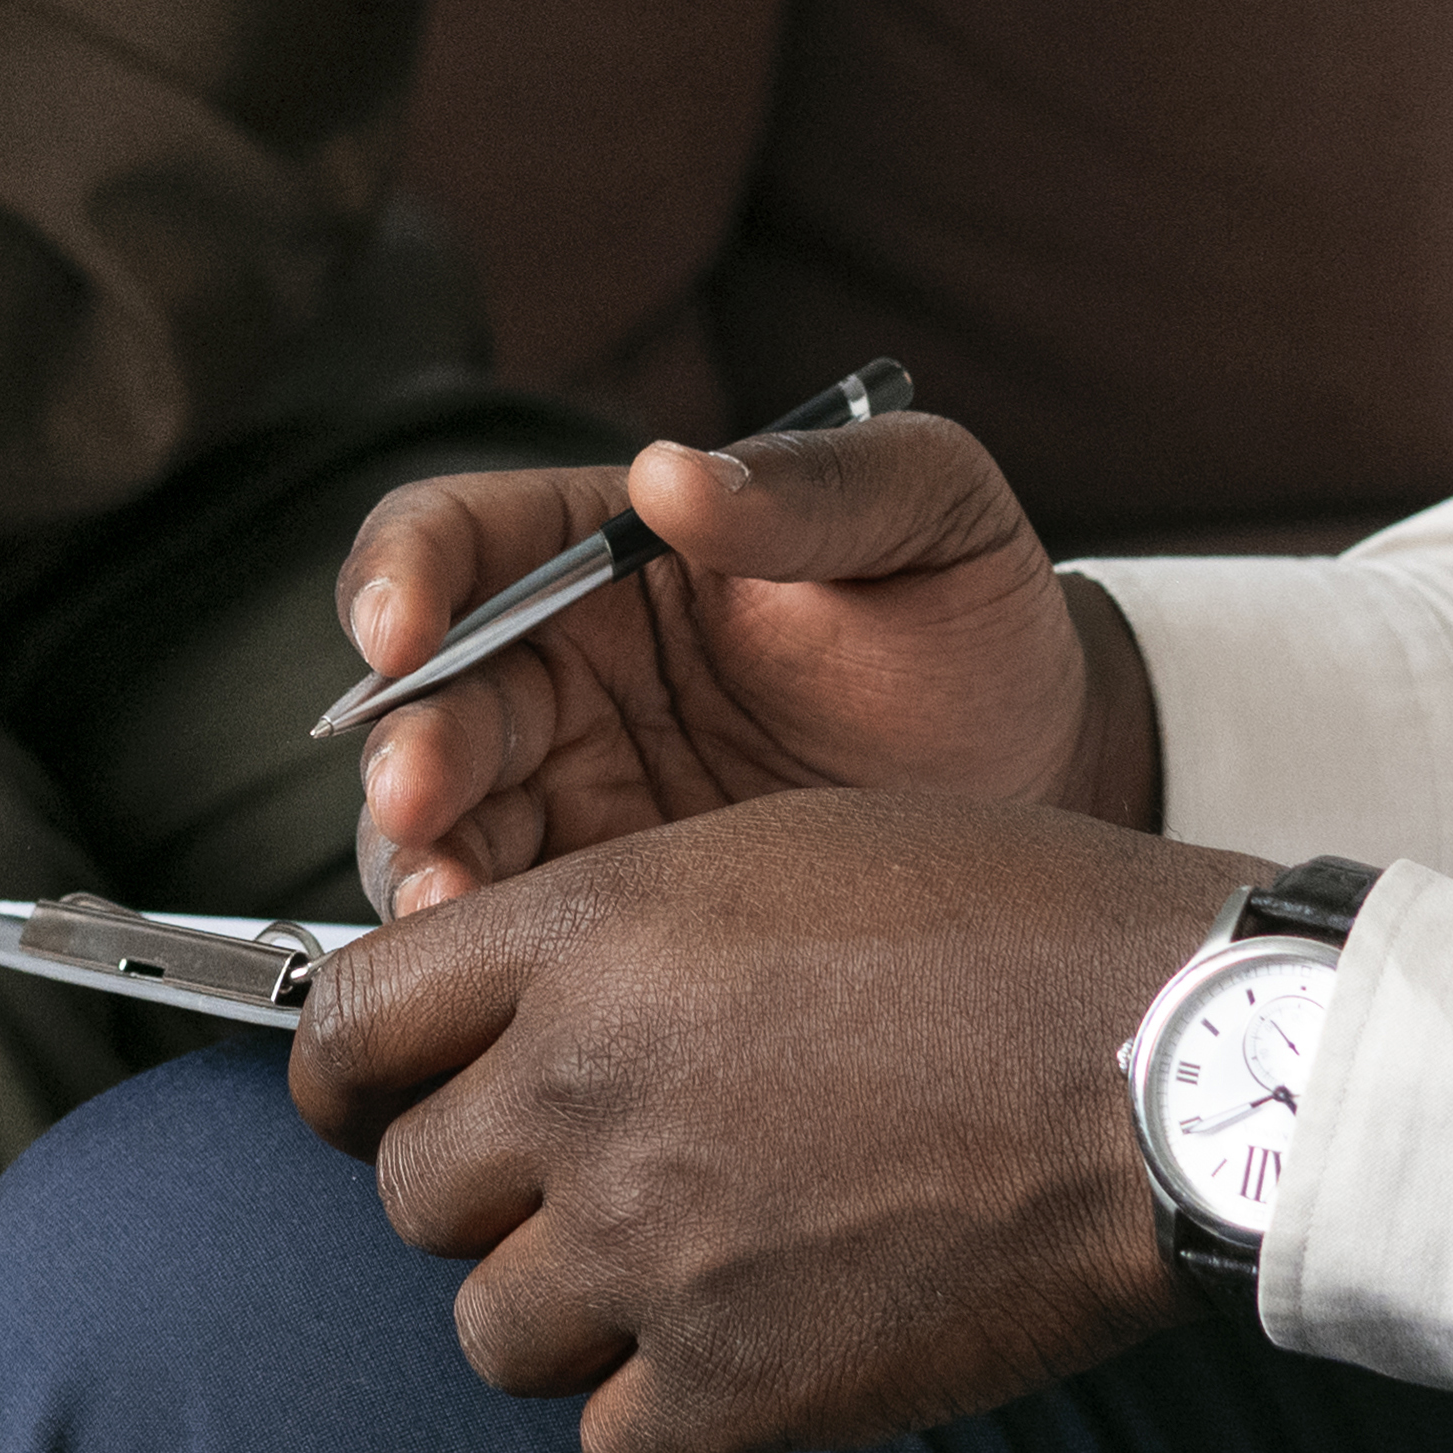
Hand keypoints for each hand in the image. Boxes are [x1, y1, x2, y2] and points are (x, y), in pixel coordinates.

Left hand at [288, 784, 1259, 1452]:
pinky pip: (617, 1446)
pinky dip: (668, 1419)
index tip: (372, 1112)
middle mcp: (590, 1088)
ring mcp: (659, 1243)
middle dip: (483, 1202)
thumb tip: (516, 1006)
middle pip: (410, 1195)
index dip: (348, 1083)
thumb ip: (616, 934)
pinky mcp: (747, 1380)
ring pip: (492, 1332)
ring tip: (686, 1275)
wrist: (1179, 1062)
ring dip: (568, 1317)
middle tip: (588, 1194)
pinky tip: (753, 1355)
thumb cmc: (1015, 931)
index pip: (348, 1026)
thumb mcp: (775, 853)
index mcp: (588, 938)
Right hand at [337, 406, 1137, 908]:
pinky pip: (514, 935)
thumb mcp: (927, 516)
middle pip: (422, 697)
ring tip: (453, 902)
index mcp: (600, 549)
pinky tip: (507, 981)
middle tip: (421, 794)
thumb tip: (671, 471)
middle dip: (404, 744)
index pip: (454, 539)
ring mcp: (572, 797)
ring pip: (437, 827)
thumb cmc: (972, 620)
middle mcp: (558, 671)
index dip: (402, 573)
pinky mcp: (607, 910)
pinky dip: (486, 955)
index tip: (404, 629)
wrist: (1050, 782)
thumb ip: (810, 488)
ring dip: (421, 860)